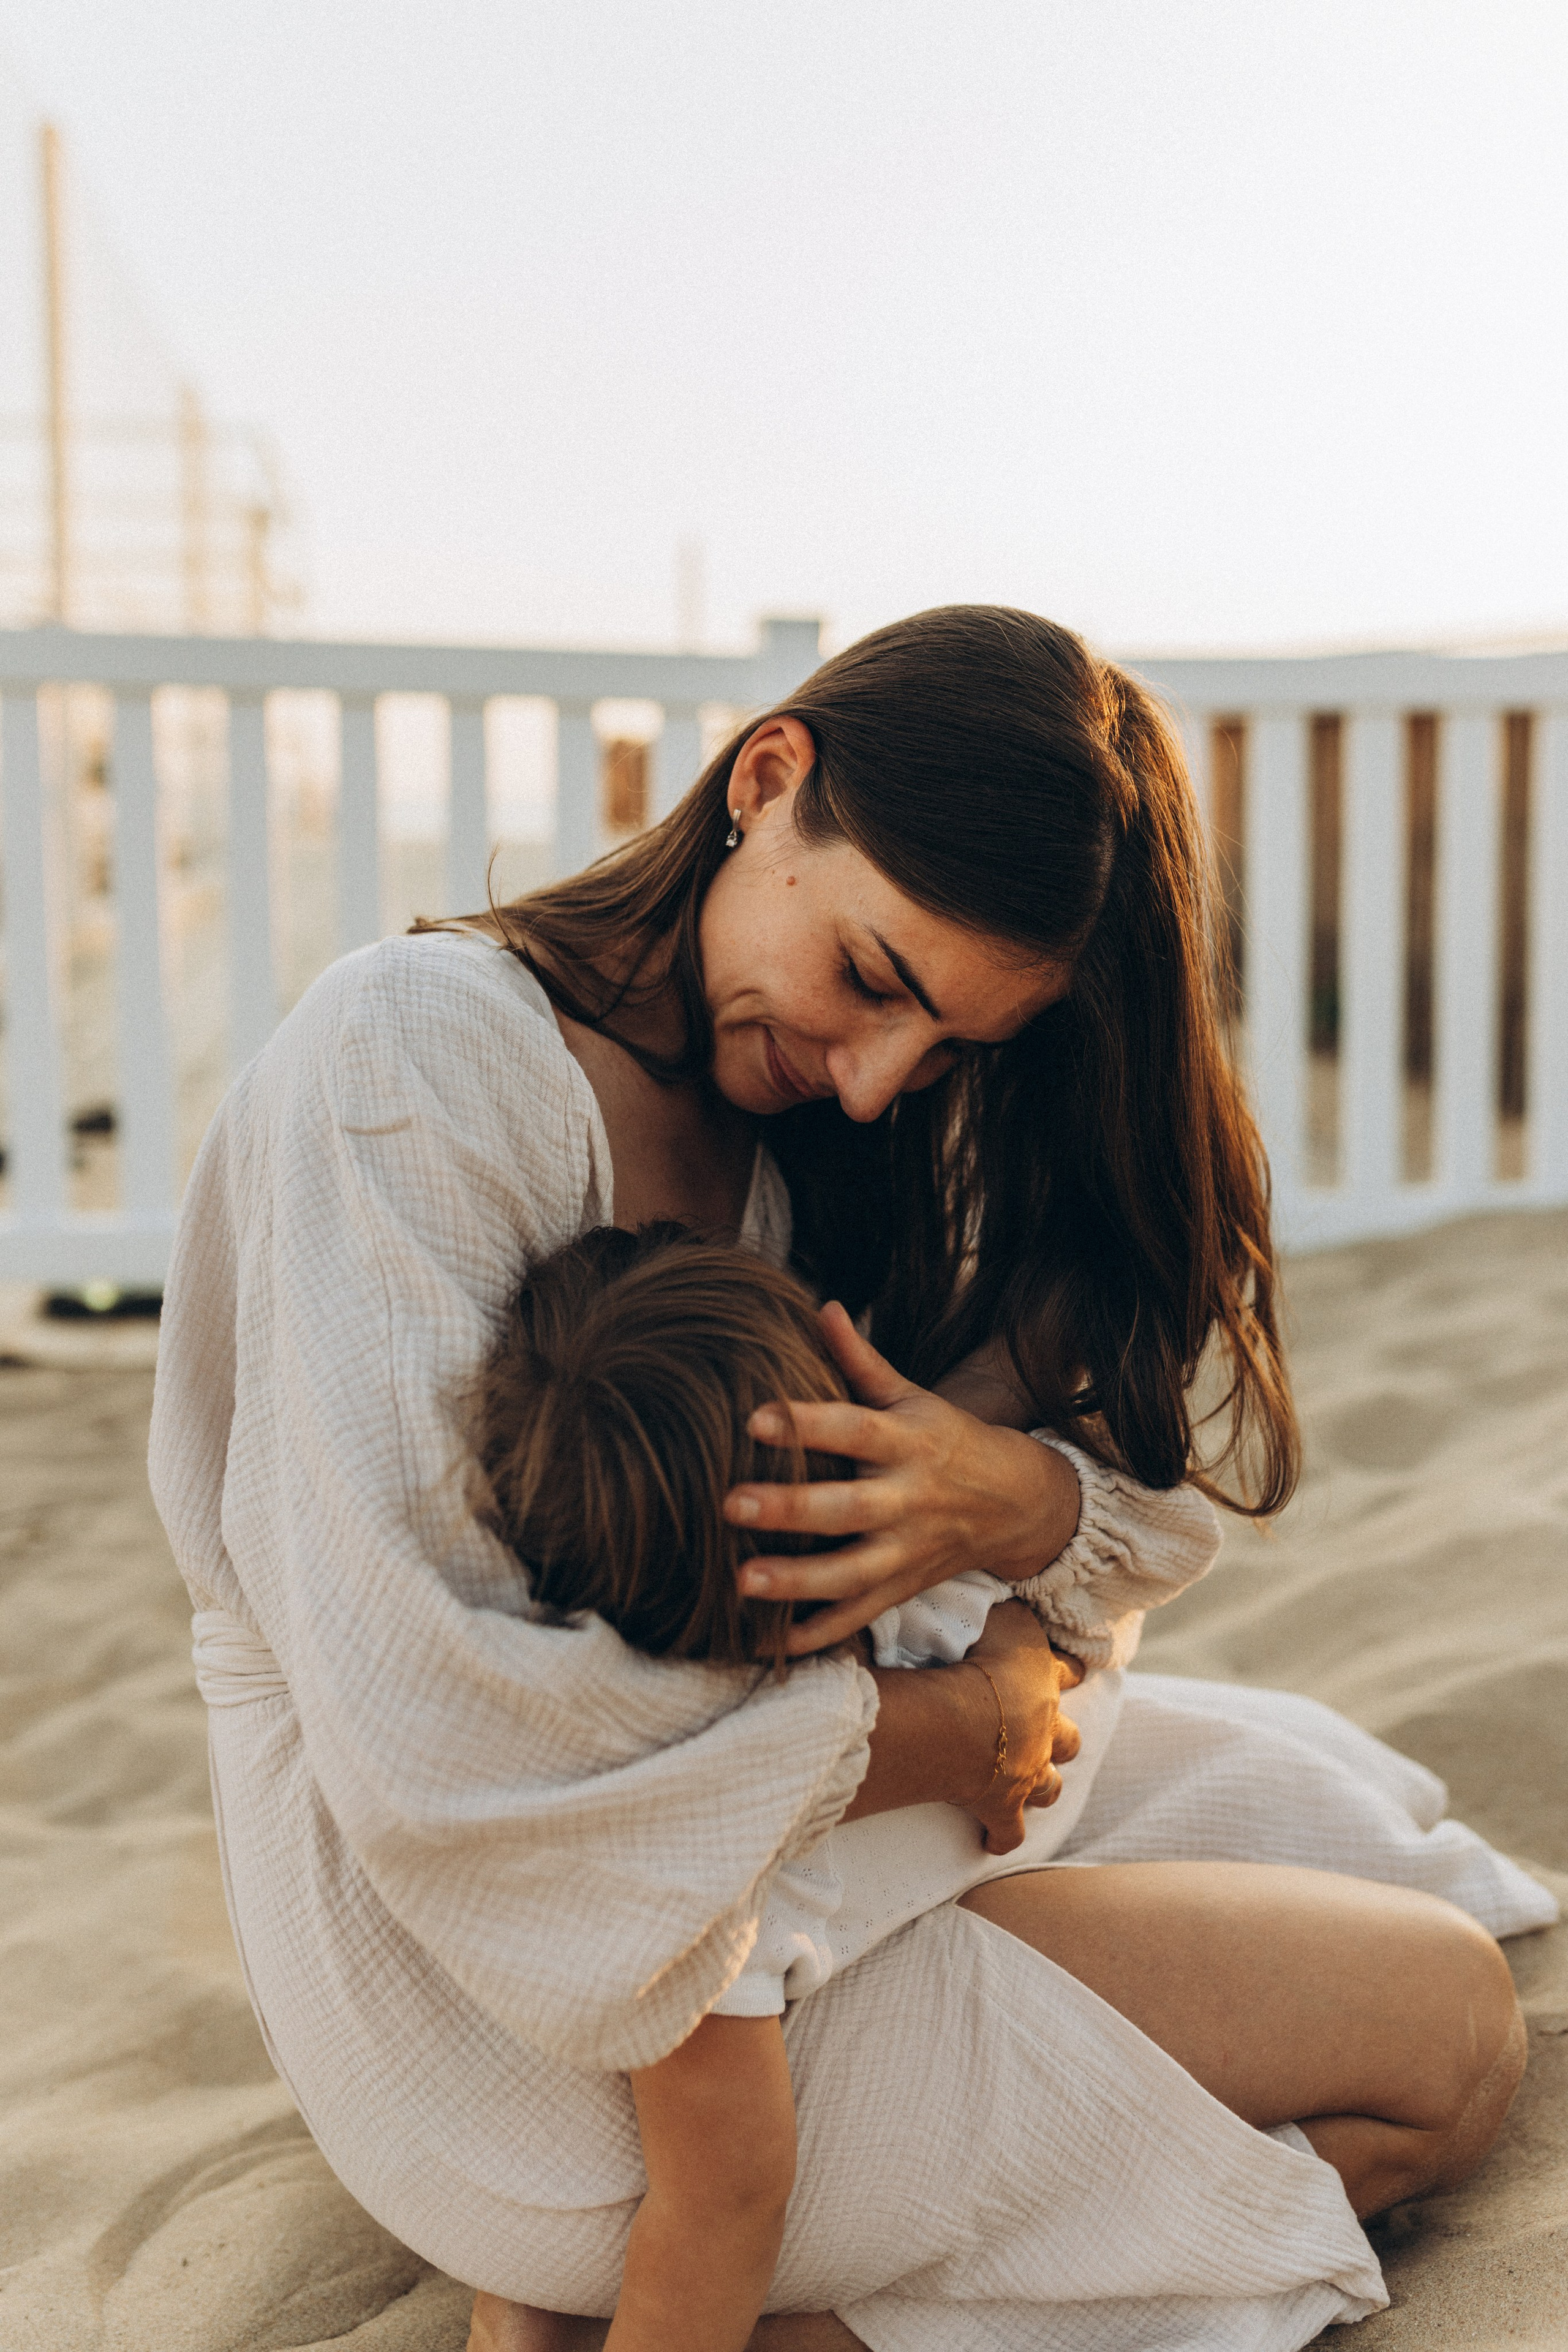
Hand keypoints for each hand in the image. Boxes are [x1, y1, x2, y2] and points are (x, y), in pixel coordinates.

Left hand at [723, 1304, 1081, 1655]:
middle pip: (846, 1509)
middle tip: (730, 1504)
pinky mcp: (901, 1591)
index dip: (806, 1423)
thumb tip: (822, 1306)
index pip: (853, 1429)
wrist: (1014, 1503)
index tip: (753, 1417)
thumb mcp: (911, 1397)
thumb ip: (860, 1360)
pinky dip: (815, 1638)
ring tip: (740, 1582)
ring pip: (850, 1575)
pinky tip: (765, 1646)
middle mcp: (906, 1500)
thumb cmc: (944, 1440)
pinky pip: (856, 1619)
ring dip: (796, 1583)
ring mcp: (905, 1552)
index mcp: (905, 1443)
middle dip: (790, 1510)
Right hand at [963, 1603, 1082, 1854]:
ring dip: (1042, 1785)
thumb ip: (1005, 1611)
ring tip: (1029, 1784)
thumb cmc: (977, 1659)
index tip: (1068, 1671)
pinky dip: (1002, 1836)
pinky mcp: (1002, 1806)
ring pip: (1049, 1787)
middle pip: (1068, 1740)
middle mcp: (1046, 1730)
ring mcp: (1027, 1773)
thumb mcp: (998, 1616)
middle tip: (1046, 1736)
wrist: (963, 1716)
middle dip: (1061, 1739)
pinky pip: (1008, 1831)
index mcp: (1044, 1681)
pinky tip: (992, 1840)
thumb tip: (1006, 1600)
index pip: (1066, 1672)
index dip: (1066, 1671)